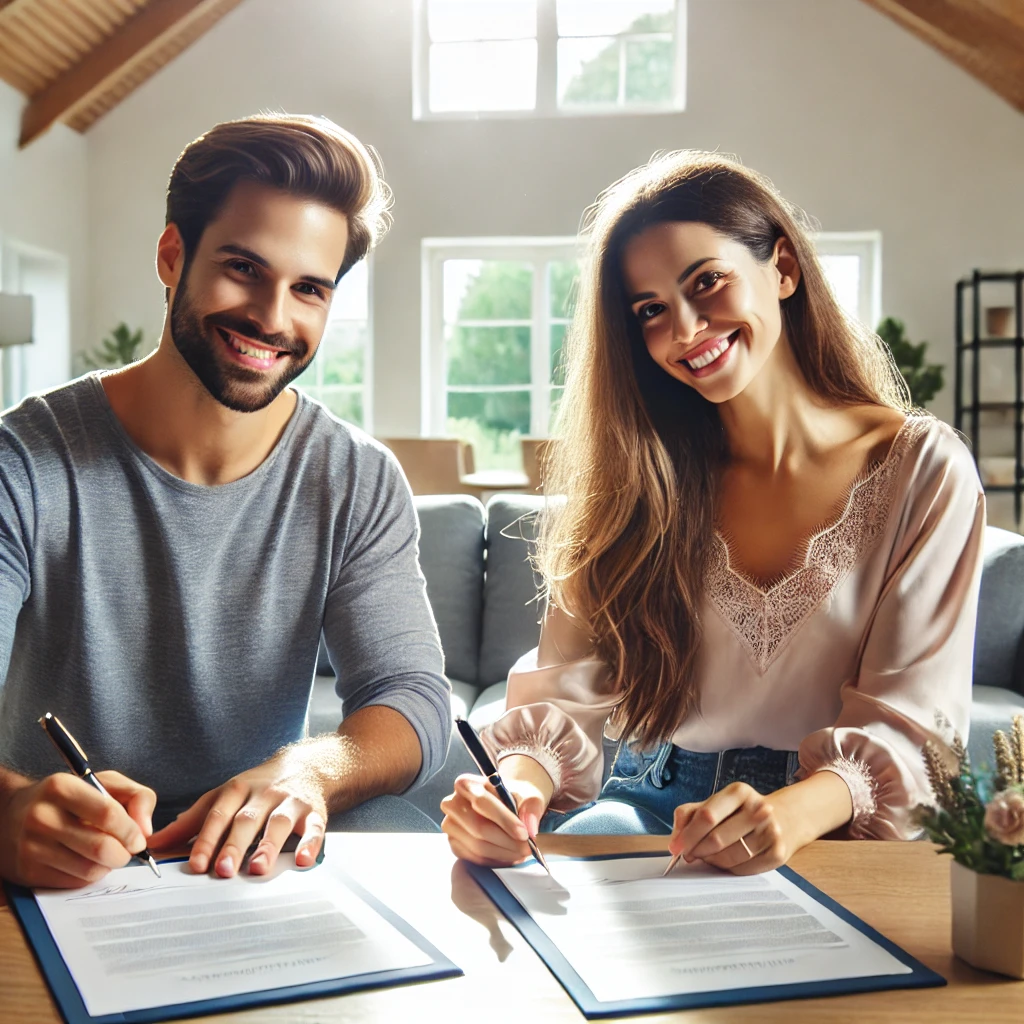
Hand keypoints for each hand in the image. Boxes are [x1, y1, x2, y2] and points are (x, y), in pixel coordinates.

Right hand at [0, 771, 155, 887]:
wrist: (12, 815)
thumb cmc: (68, 798)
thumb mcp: (104, 782)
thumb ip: (136, 796)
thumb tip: (146, 830)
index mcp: (62, 788)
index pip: (108, 814)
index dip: (131, 831)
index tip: (140, 839)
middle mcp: (43, 817)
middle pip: (101, 847)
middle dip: (124, 853)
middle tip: (127, 850)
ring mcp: (32, 847)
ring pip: (89, 870)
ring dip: (108, 866)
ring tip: (107, 854)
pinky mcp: (28, 872)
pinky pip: (74, 883)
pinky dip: (90, 876)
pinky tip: (86, 861)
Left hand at [150, 751, 326, 877]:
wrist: (305, 766)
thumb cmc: (257, 789)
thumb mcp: (223, 797)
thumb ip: (191, 822)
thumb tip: (153, 843)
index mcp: (237, 790)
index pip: (218, 815)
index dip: (206, 839)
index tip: (195, 864)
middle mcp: (264, 794)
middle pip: (246, 820)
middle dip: (234, 845)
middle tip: (223, 871)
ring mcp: (290, 802)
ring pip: (279, 823)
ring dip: (268, 845)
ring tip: (257, 869)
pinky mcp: (315, 811)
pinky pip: (315, 827)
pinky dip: (310, 843)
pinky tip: (303, 860)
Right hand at [441, 756, 550, 866]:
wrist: (504, 806)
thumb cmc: (513, 798)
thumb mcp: (528, 795)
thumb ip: (531, 807)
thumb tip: (530, 827)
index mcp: (466, 783)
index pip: (482, 802)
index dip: (504, 820)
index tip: (525, 834)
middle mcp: (452, 803)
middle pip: (479, 828)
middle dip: (507, 841)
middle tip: (528, 849)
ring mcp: (450, 825)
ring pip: (477, 846)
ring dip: (504, 853)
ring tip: (522, 853)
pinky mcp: (453, 844)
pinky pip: (475, 858)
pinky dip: (496, 860)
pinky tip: (509, 855)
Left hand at [668, 782, 791, 874]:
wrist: (781, 819)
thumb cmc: (739, 812)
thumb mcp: (715, 804)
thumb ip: (689, 815)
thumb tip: (675, 840)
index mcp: (739, 792)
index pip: (707, 816)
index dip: (688, 835)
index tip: (675, 847)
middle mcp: (758, 809)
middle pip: (716, 839)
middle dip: (697, 850)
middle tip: (689, 855)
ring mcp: (771, 831)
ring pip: (729, 857)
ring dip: (712, 860)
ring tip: (708, 855)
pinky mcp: (778, 853)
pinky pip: (743, 869)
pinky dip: (729, 869)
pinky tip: (727, 861)